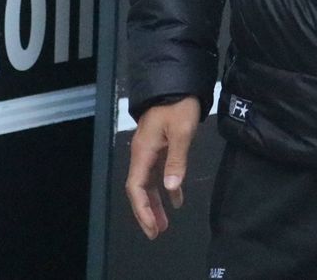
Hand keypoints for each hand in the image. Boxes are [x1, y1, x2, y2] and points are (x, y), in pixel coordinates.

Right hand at [125, 96, 201, 238]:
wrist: (178, 83)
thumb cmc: (178, 105)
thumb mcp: (181, 132)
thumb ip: (176, 161)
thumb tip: (170, 188)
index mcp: (143, 151)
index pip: (136, 187)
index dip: (142, 209)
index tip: (152, 227)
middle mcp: (142, 153)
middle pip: (139, 189)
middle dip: (146, 212)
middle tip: (156, 233)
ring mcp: (150, 149)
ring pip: (149, 183)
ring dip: (156, 203)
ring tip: (164, 224)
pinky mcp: (160, 146)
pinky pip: (159, 172)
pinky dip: (166, 187)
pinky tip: (176, 199)